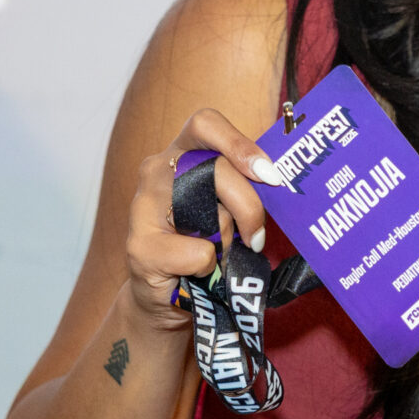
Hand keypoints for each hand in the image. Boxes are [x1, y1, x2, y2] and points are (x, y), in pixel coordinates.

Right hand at [123, 108, 281, 329]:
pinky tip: (193, 271)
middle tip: (257, 237)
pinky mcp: (139, 245)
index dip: (239, 144)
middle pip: (218, 170)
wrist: (164, 295)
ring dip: (225, 241)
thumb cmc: (202, 243)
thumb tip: (279, 181)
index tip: (269, 173)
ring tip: (212, 253)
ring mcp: (142, 206)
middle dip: (249, 207)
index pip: (206, 123)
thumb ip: (243, 186)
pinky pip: (199, 253)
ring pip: (210, 214)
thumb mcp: (225, 206)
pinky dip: (209, 267)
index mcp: (181, 152)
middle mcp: (157, 170)